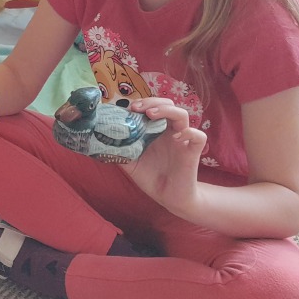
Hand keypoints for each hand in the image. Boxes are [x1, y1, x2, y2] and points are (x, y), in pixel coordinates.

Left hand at [122, 96, 207, 216]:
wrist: (168, 197)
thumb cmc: (150, 176)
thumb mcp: (129, 162)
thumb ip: (118, 149)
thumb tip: (99, 139)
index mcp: (155, 130)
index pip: (152, 106)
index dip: (142, 103)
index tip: (129, 108)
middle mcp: (170, 131)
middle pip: (168, 104)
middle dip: (152, 102)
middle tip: (137, 108)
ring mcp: (183, 139)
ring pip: (183, 114)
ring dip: (167, 110)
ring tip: (151, 115)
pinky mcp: (193, 151)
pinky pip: (199, 136)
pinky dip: (190, 132)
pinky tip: (178, 138)